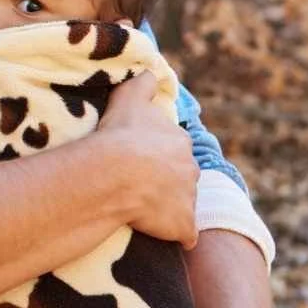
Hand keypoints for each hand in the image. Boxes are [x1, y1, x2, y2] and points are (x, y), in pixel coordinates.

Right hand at [94, 70, 197, 247]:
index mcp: (180, 142)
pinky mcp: (183, 226)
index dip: (155, 154)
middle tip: (137, 185)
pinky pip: (184, 234)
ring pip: (182, 204)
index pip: (173, 148)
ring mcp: (189, 200)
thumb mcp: (129, 97)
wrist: (115, 173)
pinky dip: (176, 235)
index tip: (137, 158)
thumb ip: (143, 83)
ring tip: (140, 209)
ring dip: (167, 207)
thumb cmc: (120, 135)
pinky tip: (159, 234)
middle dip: (166, 181)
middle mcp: (191, 170)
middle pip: (181, 177)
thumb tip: (152, 71)